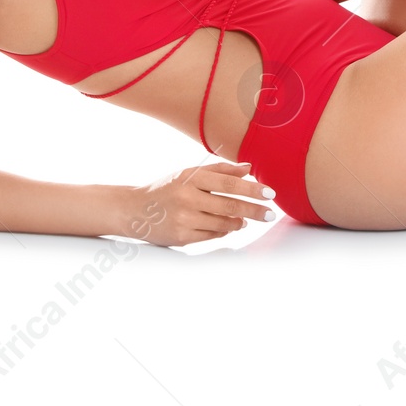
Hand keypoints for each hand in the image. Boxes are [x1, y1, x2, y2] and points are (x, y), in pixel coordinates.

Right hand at [128, 161, 275, 246]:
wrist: (135, 210)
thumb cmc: (167, 189)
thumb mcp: (190, 174)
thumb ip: (220, 170)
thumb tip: (249, 168)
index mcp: (191, 178)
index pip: (228, 183)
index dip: (252, 189)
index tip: (270, 193)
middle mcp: (187, 198)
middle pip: (230, 205)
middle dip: (255, 210)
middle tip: (270, 214)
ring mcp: (184, 219)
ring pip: (224, 223)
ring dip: (240, 222)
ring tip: (246, 219)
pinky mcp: (181, 237)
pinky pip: (213, 235)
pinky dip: (224, 230)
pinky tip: (228, 226)